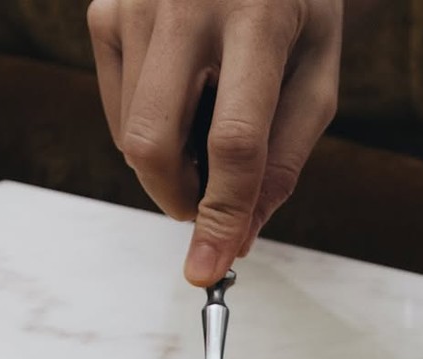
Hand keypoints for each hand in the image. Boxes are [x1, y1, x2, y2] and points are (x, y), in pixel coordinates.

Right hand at [87, 0, 341, 284]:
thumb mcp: (317, 76)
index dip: (222, 215)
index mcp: (258, 13)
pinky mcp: (105, 10)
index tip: (208, 268)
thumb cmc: (295, 5)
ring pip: (131, 136)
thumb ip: (283, 161)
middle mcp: (186, 0)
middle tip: (209, 205)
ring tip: (208, 130)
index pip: (234, 141)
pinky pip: (117, 111)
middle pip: (155, 144)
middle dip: (179, 200)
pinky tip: (182, 101)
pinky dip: (148, 133)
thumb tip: (237, 237)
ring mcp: (134, 2)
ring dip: (170, 168)